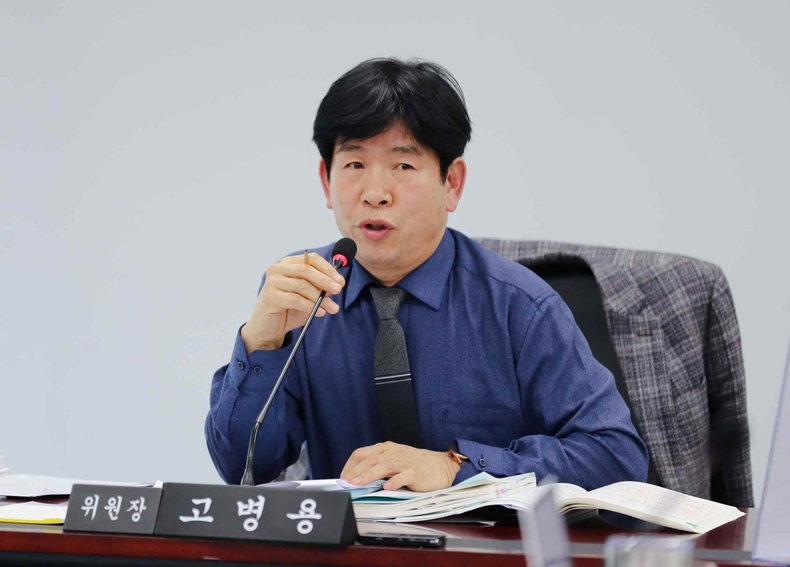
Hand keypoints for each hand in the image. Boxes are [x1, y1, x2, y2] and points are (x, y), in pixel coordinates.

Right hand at [241, 252, 345, 351]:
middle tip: (338, 290)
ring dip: (320, 298)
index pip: (310, 259)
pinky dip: (310, 306)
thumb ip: (319, 287)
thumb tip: (337, 283)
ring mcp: (272, 282)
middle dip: (325, 280)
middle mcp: (278, 269)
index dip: (327, 268)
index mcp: (288, 263)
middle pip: (306, 269)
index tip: (340, 281)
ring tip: (332, 308)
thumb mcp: (308, 296)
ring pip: (302, 286)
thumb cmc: (289, 309)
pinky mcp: (270, 296)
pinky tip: (320, 312)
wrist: (268, 328)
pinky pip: (295, 299)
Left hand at [340, 442, 460, 491]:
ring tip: (357, 483)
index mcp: (385, 449)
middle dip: (355, 471)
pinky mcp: (416, 472)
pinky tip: (387, 487)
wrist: (440, 465)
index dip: (350, 466)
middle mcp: (393, 453)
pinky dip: (395, 481)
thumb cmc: (414, 464)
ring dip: (368, 475)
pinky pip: (404, 476)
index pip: (362, 454)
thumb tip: (355, 479)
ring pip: (383, 466)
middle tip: (345, 482)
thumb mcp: (393, 461)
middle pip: (370, 459)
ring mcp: (404, 462)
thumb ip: (377, 467)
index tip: (342, 478)